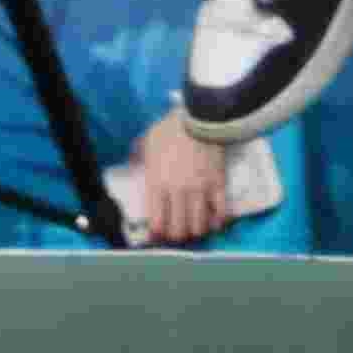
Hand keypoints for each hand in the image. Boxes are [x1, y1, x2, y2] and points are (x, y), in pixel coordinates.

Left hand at [126, 113, 238, 250]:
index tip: (157, 236)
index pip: (156, 222)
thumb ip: (137, 154)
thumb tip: (131, 162)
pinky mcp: (218, 184)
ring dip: (196, 231)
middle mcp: (177, 193)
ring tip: (195, 229)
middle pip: (178, 230)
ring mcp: (200, 190)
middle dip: (176, 236)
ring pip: (198, 226)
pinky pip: (220, 212)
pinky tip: (216, 223)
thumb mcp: (147, 139)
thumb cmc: (171, 127)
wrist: (201, 116)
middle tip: (177, 233)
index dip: (157, 235)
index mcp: (157, 184)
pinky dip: (218, 221)